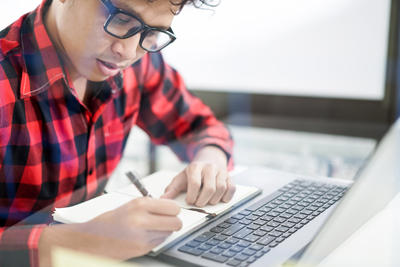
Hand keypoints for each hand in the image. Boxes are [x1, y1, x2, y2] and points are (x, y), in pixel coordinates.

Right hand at [39, 198, 181, 265]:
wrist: (89, 240)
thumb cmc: (109, 222)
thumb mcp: (129, 206)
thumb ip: (150, 206)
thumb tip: (171, 208)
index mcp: (139, 204)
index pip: (172, 207)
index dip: (173, 210)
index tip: (171, 212)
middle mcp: (142, 219)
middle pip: (175, 222)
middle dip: (173, 222)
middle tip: (167, 221)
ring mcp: (142, 236)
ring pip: (169, 233)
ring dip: (164, 232)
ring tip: (150, 229)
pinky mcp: (141, 249)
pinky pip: (159, 242)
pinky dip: (155, 240)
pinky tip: (143, 237)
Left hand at [161, 146, 235, 206]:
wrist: (209, 160)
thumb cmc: (193, 173)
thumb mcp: (181, 178)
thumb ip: (172, 189)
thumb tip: (163, 199)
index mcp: (195, 167)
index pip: (195, 184)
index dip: (192, 196)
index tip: (189, 200)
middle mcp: (209, 167)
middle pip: (210, 189)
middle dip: (203, 201)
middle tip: (198, 203)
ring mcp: (221, 172)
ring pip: (221, 189)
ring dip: (214, 200)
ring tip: (207, 200)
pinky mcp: (229, 177)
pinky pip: (231, 189)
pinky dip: (226, 197)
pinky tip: (218, 198)